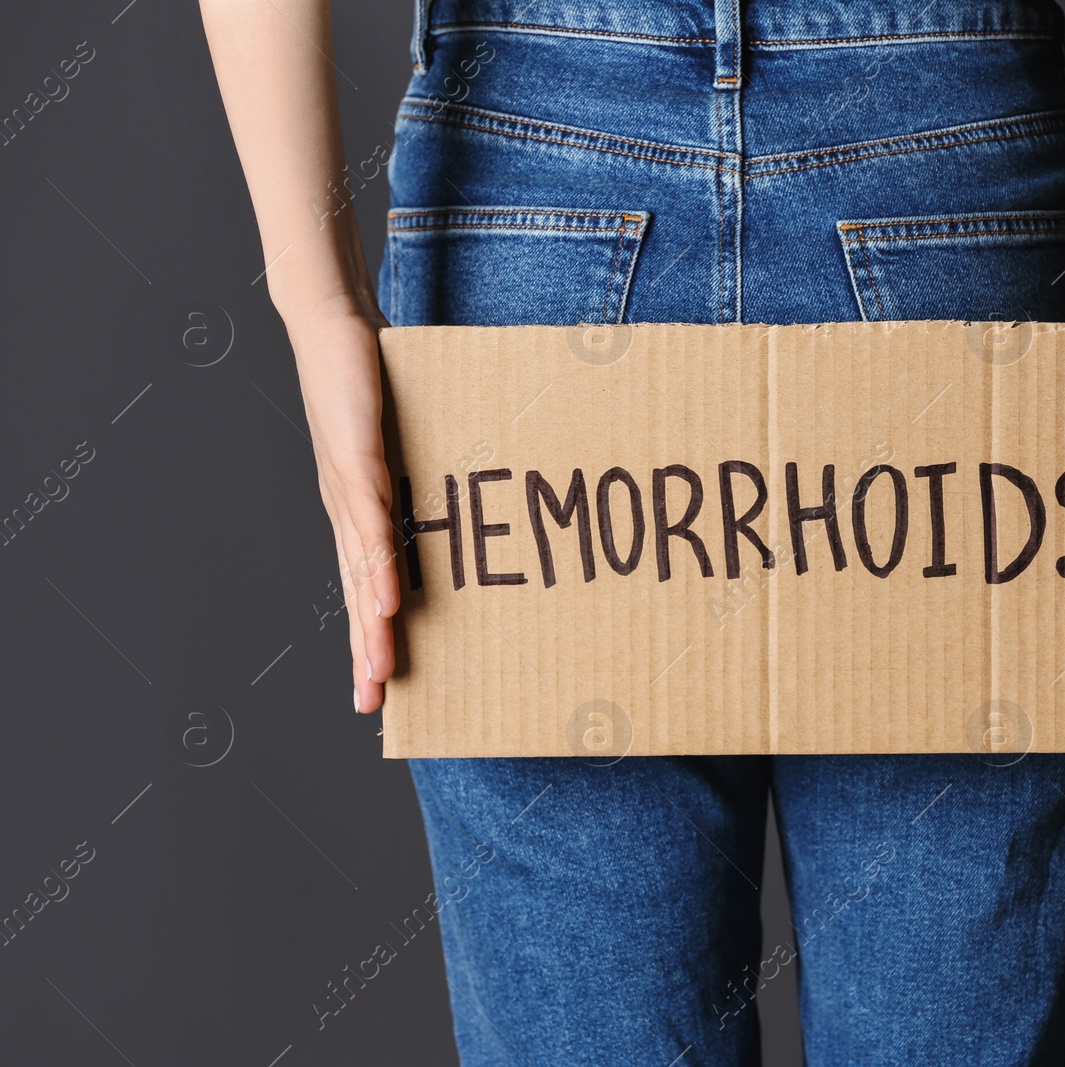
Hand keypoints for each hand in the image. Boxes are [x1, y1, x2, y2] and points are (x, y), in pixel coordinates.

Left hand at [284, 298, 397, 713]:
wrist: (330, 323)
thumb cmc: (366, 377)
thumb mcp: (401, 437)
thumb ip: (418, 468)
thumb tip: (457, 490)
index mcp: (354, 508)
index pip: (360, 583)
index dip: (366, 635)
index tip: (376, 684)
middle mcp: (343, 507)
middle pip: (354, 593)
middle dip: (364, 650)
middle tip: (372, 700)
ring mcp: (345, 487)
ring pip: (359, 571)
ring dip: (368, 625)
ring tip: (380, 668)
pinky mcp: (354, 459)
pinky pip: (369, 525)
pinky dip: (375, 567)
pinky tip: (383, 602)